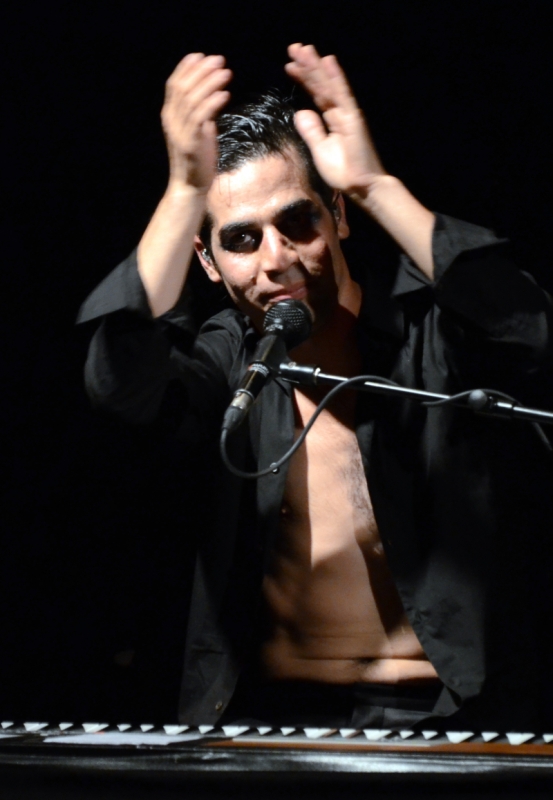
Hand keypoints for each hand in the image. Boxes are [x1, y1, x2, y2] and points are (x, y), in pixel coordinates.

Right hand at [161, 53, 231, 190]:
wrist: (191, 186)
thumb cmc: (197, 159)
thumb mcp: (198, 131)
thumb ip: (201, 114)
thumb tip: (213, 96)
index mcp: (170, 116)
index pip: (174, 85)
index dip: (186, 68)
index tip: (201, 56)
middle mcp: (172, 121)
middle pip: (183, 88)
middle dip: (201, 71)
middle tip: (219, 60)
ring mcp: (180, 132)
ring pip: (193, 100)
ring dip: (210, 83)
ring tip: (226, 73)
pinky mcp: (191, 143)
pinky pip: (201, 117)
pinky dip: (213, 103)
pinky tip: (225, 94)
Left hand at [285, 44, 385, 197]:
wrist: (361, 187)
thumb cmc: (344, 172)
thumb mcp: (320, 150)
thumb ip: (311, 131)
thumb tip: (300, 112)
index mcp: (332, 120)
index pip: (315, 95)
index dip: (303, 80)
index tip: (290, 66)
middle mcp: (340, 112)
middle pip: (320, 85)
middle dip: (307, 67)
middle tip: (294, 48)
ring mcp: (347, 114)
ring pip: (329, 85)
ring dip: (316, 66)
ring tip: (303, 49)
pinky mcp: (353, 119)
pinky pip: (342, 95)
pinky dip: (335, 77)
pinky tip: (327, 61)